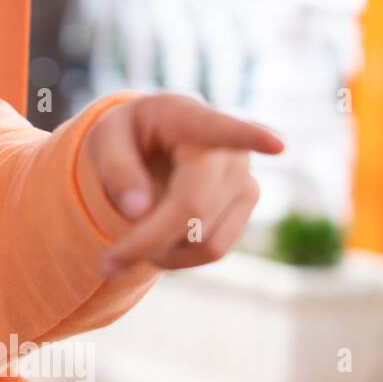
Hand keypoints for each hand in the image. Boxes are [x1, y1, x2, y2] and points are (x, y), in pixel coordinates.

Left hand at [85, 94, 284, 275]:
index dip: (251, 137)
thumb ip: (115, 169)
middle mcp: (228, 149)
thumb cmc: (128, 136)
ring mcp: (245, 179)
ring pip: (205, 240)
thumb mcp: (105, 140)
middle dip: (145, 242)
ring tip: (133, 237)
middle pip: (192, 208)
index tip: (278, 144)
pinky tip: (159, 239)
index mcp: (189, 118)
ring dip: (161, 252)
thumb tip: (139, 212)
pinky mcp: (247, 205)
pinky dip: (179, 256)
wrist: (155, 139)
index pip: (223, 129)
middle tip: (106, 263)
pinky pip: (214, 249)